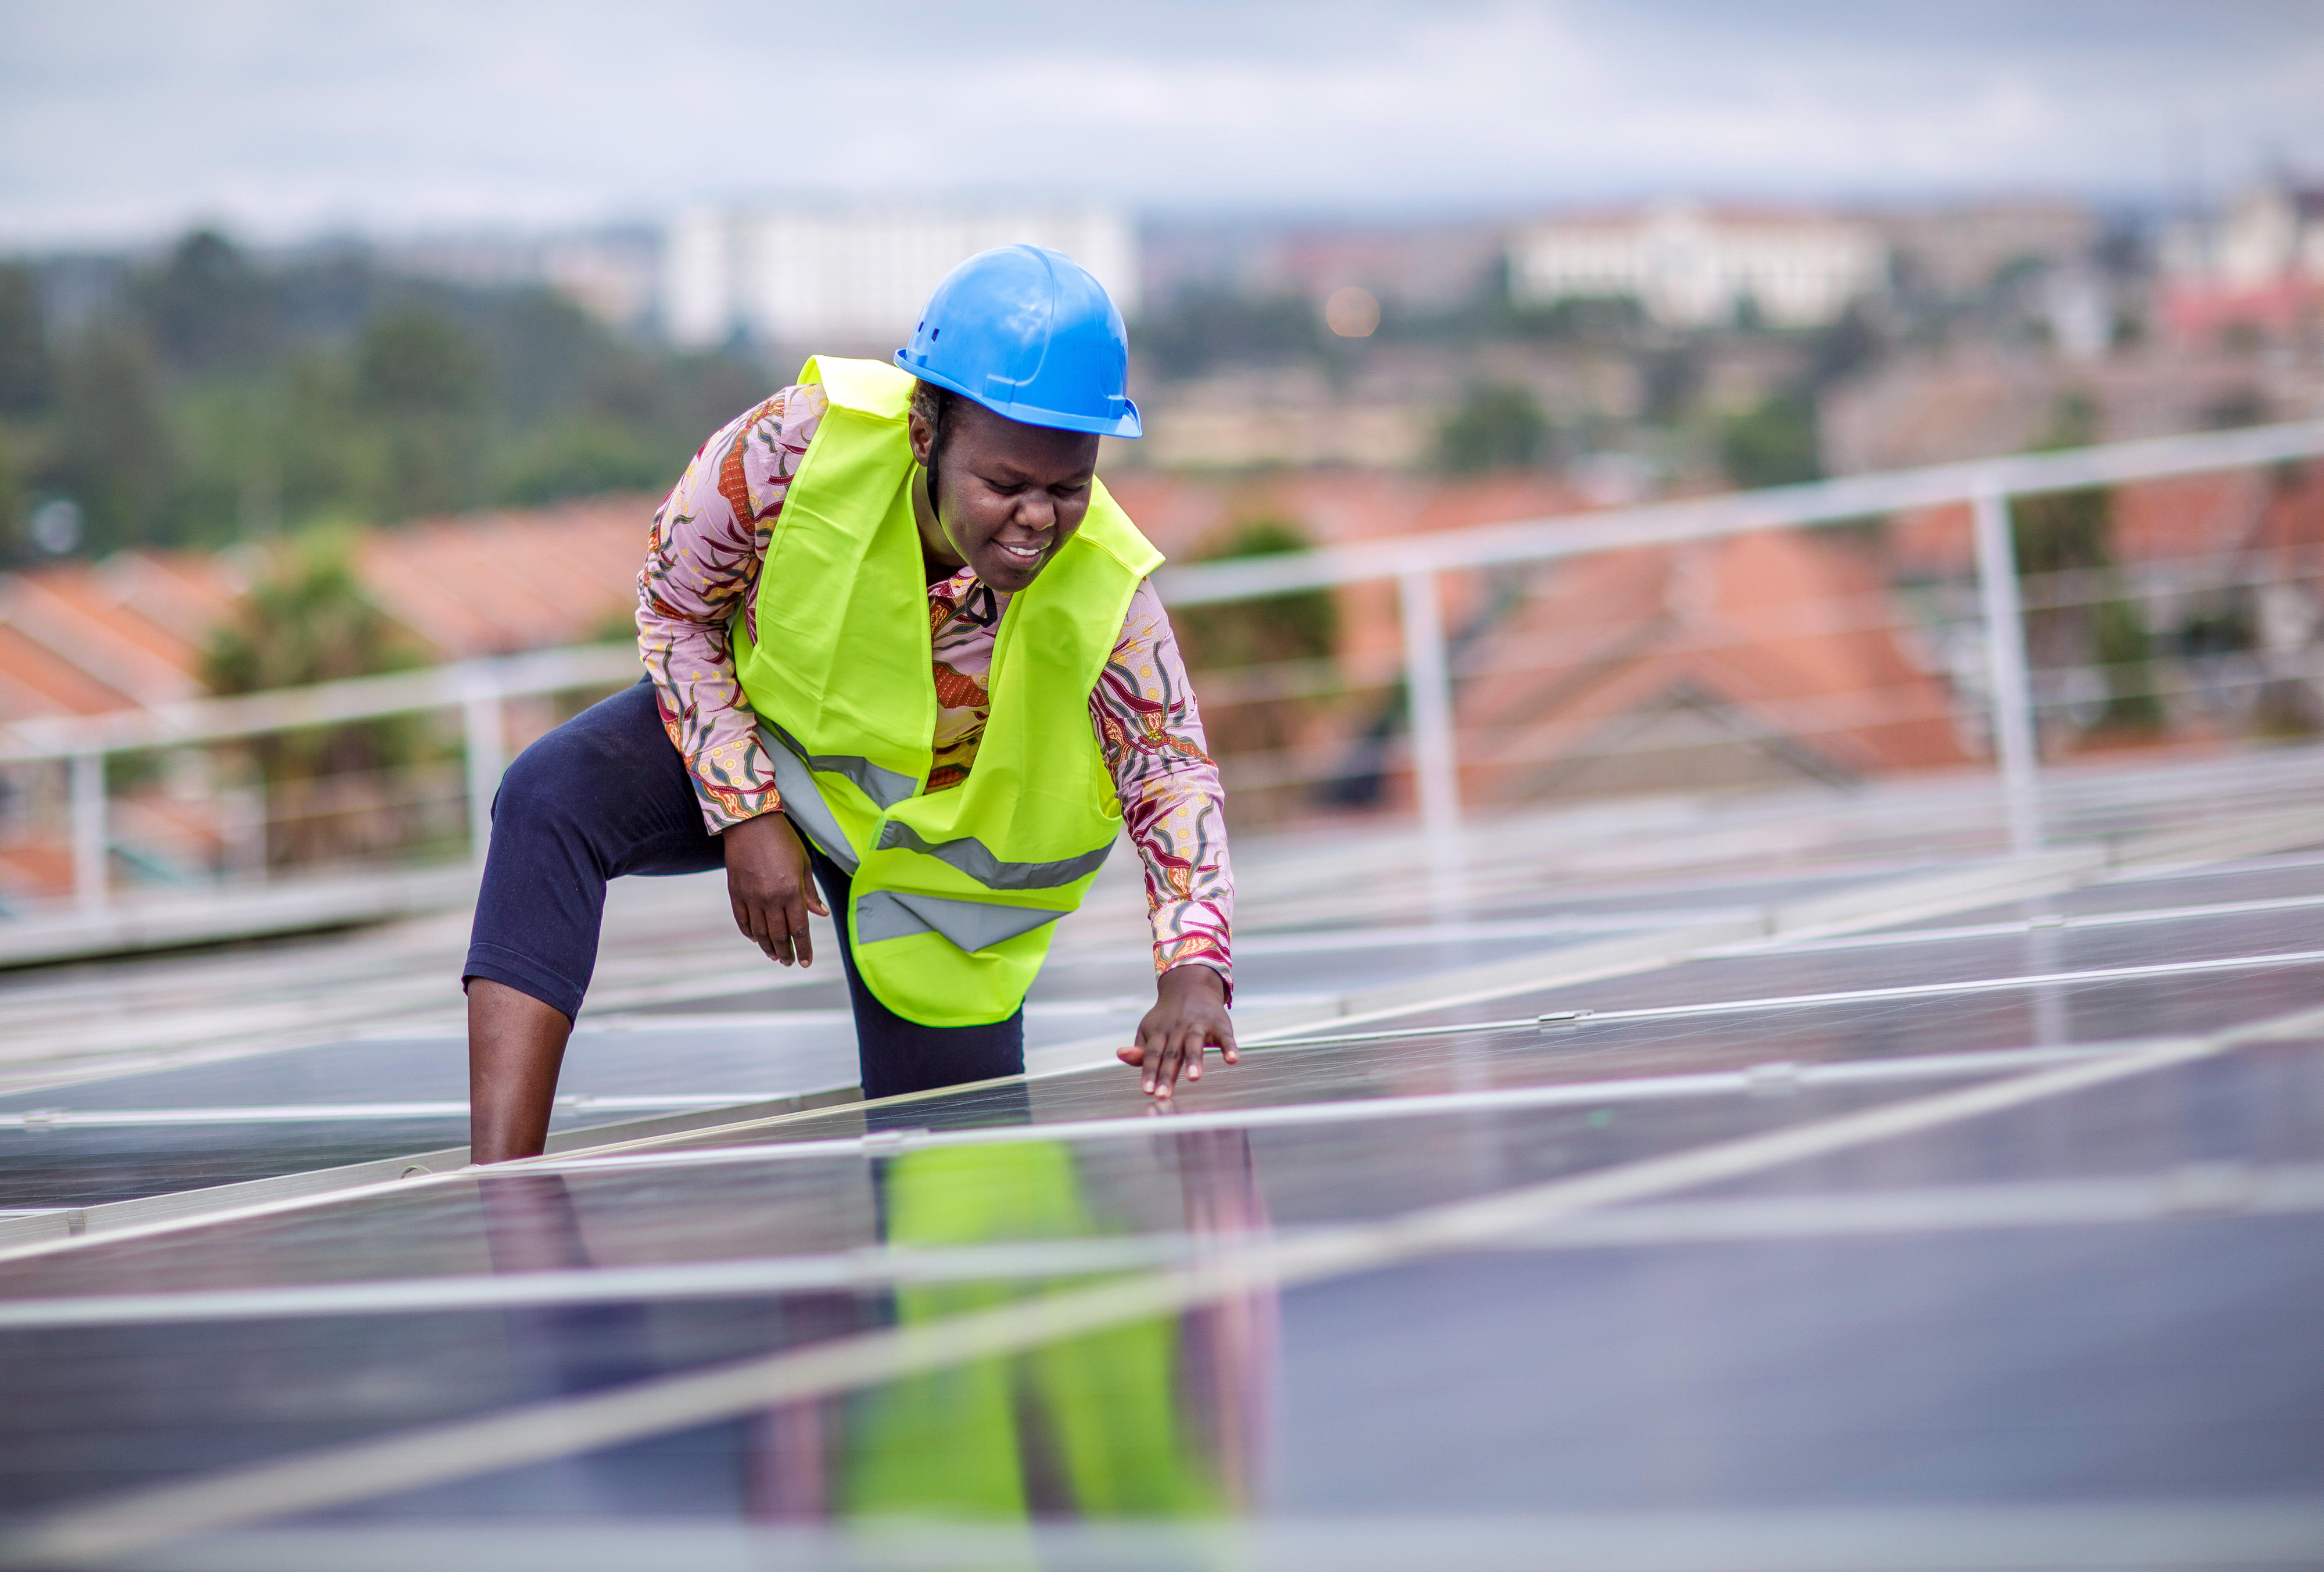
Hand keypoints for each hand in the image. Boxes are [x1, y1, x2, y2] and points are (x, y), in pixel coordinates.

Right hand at [724, 811, 827, 965]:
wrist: (750, 822)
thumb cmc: (782, 840)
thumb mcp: (803, 864)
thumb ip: (810, 892)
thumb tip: (821, 914)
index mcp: (792, 891)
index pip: (799, 929)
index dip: (804, 949)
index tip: (806, 963)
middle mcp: (771, 898)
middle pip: (779, 935)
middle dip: (785, 952)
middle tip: (788, 962)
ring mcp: (751, 896)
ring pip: (759, 932)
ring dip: (767, 947)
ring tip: (774, 955)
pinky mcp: (735, 892)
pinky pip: (742, 920)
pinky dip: (749, 932)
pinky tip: (755, 939)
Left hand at [1118, 964, 1236, 1098]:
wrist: (1191, 985)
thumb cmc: (1168, 1017)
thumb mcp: (1150, 1030)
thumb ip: (1141, 1050)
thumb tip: (1120, 1055)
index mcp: (1160, 1032)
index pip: (1152, 1054)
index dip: (1149, 1072)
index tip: (1147, 1091)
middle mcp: (1178, 1029)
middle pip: (1172, 1054)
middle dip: (1167, 1074)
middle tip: (1163, 1094)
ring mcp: (1199, 1025)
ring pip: (1195, 1043)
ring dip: (1194, 1060)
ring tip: (1193, 1077)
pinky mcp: (1220, 1025)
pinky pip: (1225, 1037)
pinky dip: (1229, 1047)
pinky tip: (1231, 1059)